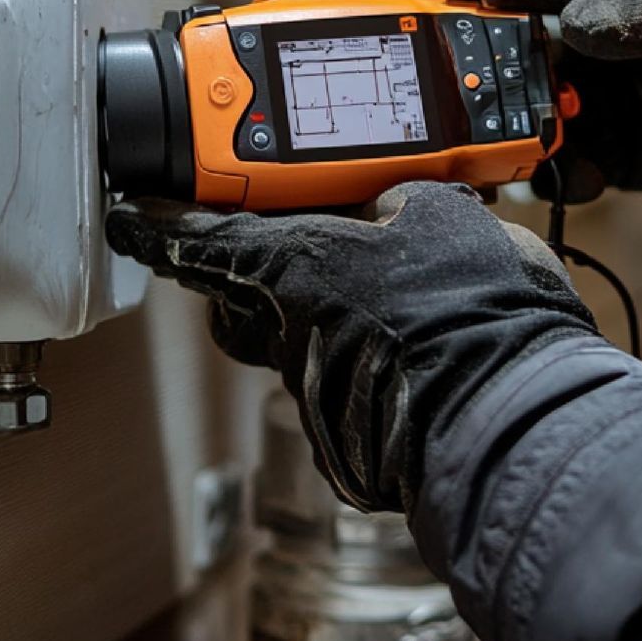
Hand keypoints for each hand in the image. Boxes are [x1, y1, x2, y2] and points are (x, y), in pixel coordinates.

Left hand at [104, 183, 595, 511]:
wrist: (510, 407)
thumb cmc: (474, 306)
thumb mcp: (446, 215)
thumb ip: (401, 204)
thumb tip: (390, 205)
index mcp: (295, 263)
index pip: (202, 238)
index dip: (160, 225)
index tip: (130, 215)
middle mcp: (288, 329)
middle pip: (234, 302)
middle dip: (246, 277)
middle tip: (282, 251)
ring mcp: (315, 386)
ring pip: (292, 344)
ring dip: (320, 319)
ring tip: (378, 300)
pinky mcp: (346, 435)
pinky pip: (340, 382)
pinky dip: (365, 363)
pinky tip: (413, 353)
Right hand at [420, 0, 641, 205]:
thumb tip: (579, 18)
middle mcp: (591, 43)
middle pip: (507, 49)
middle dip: (474, 74)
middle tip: (443, 98)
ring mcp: (592, 98)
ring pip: (522, 113)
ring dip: (509, 138)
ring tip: (503, 158)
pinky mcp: (603, 151)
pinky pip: (558, 167)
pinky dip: (556, 180)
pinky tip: (580, 186)